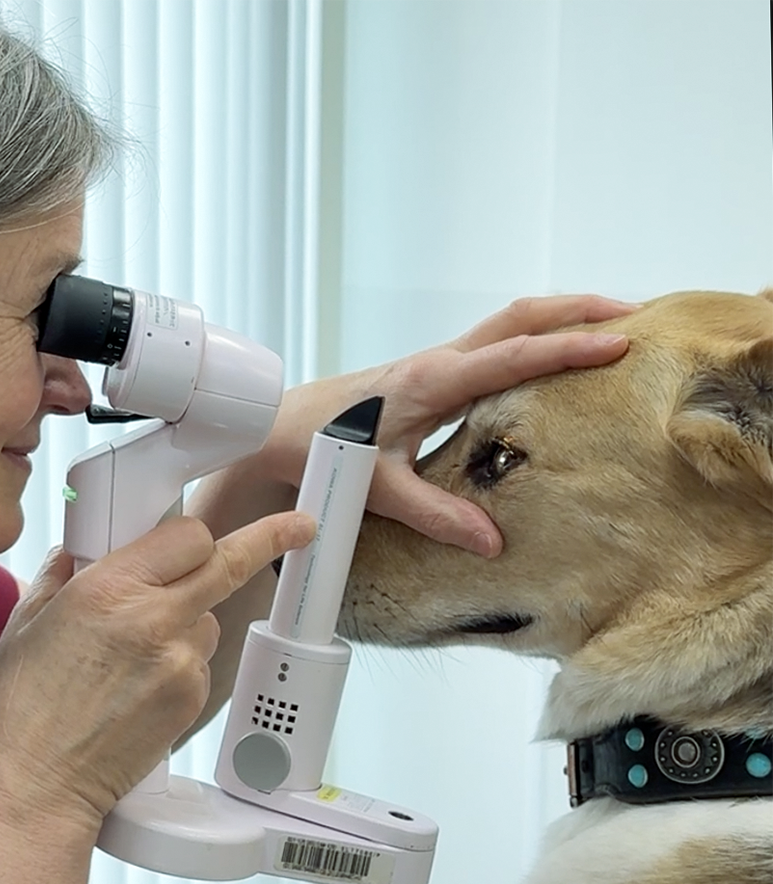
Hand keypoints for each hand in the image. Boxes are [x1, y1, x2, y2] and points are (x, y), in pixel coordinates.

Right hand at [0, 511, 314, 829]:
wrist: (38, 786)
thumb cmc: (22, 709)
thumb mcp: (28, 621)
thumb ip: (65, 571)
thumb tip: (85, 546)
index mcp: (109, 590)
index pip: (188, 535)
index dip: (192, 532)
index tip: (208, 527)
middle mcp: (154, 621)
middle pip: (228, 565)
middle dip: (269, 539)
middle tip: (300, 526)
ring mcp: (181, 663)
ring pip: (210, 618)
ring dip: (188, 618)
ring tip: (132, 654)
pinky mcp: (193, 699)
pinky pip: (199, 662)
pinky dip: (179, 662)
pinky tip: (137, 686)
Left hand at [254, 294, 635, 555]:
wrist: (277, 427)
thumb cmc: (321, 449)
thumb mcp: (381, 488)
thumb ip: (438, 515)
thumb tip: (493, 543)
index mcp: (433, 381)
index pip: (513, 356)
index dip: (568, 349)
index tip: (619, 343)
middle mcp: (438, 361)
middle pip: (521, 316)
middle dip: (579, 310)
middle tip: (637, 315)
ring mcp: (436, 362)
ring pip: (508, 323)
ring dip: (559, 318)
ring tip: (611, 326)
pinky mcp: (431, 373)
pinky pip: (493, 344)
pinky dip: (533, 338)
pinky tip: (552, 360)